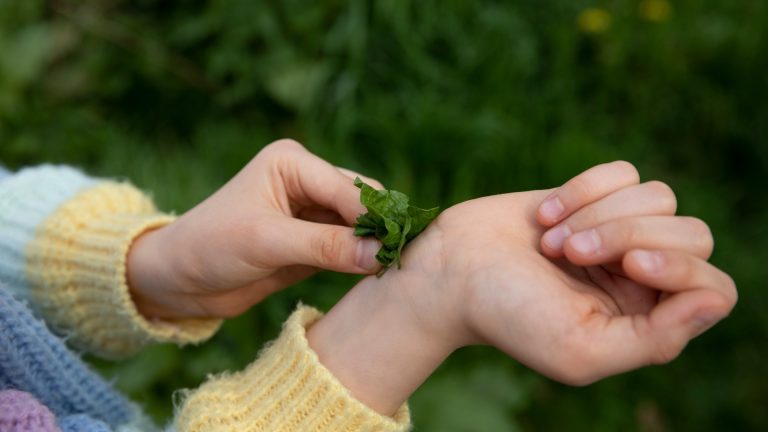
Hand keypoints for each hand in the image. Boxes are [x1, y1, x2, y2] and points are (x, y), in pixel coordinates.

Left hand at [127, 139, 382, 318]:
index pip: (346, 188)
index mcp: (293, 163)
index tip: (397, 247)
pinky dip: (362, 258)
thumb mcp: (267, 243)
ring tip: (393, 267)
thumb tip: (380, 253)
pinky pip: (348, 247)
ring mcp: (311, 212)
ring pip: (359, 224)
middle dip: (378, 228)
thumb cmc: (210, 247)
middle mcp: (306, 180)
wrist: (177, 280)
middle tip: (399, 258)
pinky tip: (376, 272)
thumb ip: (325, 247)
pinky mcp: (313, 241)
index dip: (373, 218)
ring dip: (373, 244)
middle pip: (360, 201)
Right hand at [308, 161, 736, 414]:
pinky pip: (623, 173)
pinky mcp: (593, 196)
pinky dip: (584, 188)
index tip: (627, 266)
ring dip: (598, 213)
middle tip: (569, 254)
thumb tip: (713, 299)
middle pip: (691, 233)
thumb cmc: (509, 316)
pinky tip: (545, 216)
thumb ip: (657, 338)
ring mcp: (618, 231)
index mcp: (646, 320)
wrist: (450, 272)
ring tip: (552, 240)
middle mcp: (641, 275)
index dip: (680, 268)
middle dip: (627, 234)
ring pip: (659, 196)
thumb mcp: (581, 349)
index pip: (712, 287)